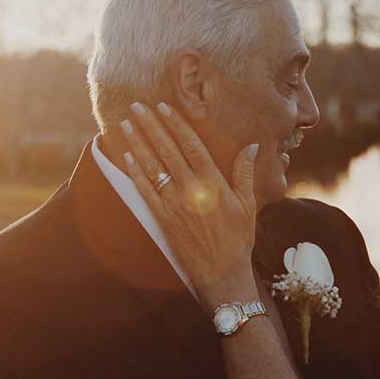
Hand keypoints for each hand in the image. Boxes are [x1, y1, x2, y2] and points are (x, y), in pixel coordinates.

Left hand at [119, 101, 259, 306]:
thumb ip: (245, 173)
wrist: (221, 272)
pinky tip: (127, 156)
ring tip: (128, 124)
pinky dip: (135, 173)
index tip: (164, 107)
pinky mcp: (162, 219)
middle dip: (152, 126)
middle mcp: (191, 191)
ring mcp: (174, 205)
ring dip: (139, 143)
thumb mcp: (248, 204)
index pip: (192, 147)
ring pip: (153, 167)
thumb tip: (252, 146)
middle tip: (138, 106)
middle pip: (168, 151)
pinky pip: (145, 191)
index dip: (177, 125)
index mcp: (213, 184)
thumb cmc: (238, 238)